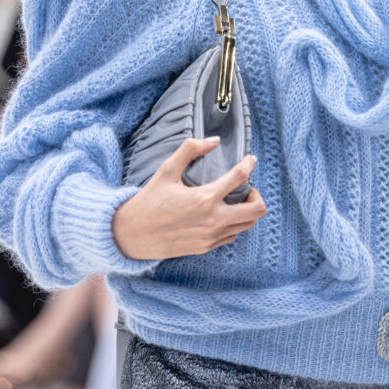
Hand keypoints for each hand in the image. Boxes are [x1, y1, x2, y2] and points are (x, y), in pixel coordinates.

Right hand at [112, 136, 265, 259]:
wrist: (132, 235)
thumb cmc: (149, 201)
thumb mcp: (166, 170)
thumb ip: (190, 149)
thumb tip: (213, 141)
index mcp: (204, 198)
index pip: (239, 177)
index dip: (249, 164)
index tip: (250, 159)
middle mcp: (212, 220)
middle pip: (256, 209)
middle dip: (257, 194)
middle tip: (246, 187)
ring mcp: (211, 236)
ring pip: (248, 224)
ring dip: (247, 210)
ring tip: (235, 200)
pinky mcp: (206, 247)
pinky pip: (232, 236)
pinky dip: (234, 223)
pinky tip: (221, 214)